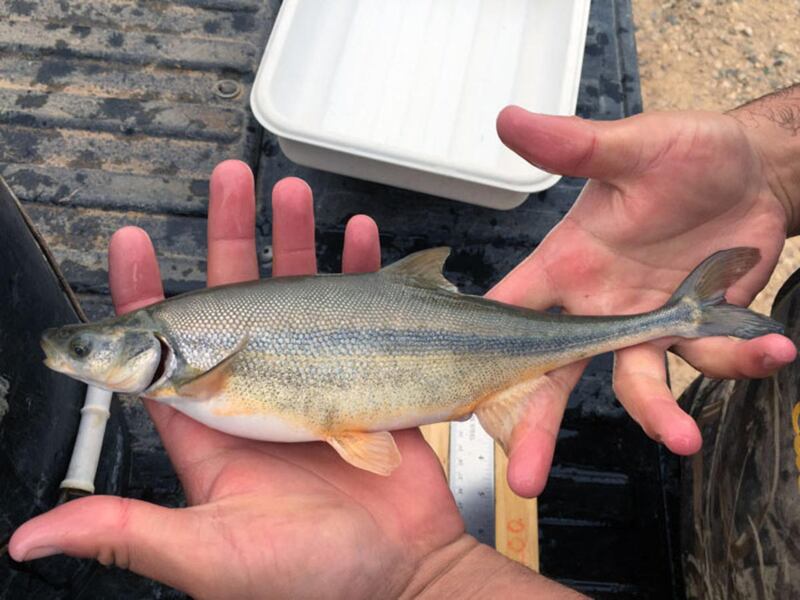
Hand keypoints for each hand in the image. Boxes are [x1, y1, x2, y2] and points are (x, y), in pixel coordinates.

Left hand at [9, 161, 461, 597]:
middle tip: (232, 182)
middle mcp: (260, 395)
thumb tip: (29, 540)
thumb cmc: (310, 577)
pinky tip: (360, 239)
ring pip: (300, 297)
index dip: (144, 294)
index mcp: (213, 430)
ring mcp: (317, 382)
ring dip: (298, 242)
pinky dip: (362, 273)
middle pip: (238, 302)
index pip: (165, 352)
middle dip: (230, 237)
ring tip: (293, 195)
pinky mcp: (366, 381)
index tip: (130, 241)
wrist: (406, 577)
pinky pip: (362, 314)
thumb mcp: (210, 554)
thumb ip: (128, 533)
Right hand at [490, 106, 796, 497]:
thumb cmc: (683, 154)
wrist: (754, 171)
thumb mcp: (630, 147)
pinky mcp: (695, 335)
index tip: (458, 400)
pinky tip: (773, 343)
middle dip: (537, 426)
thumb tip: (508, 119)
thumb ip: (573, 144)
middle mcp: (595, 306)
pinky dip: (739, 359)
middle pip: (552, 376)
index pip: (506, 315)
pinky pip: (707, 363)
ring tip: (681, 439)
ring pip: (634, 386)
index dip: (480, 356)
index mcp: (565, 266)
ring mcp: (644, 327)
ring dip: (658, 415)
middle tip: (524, 477)